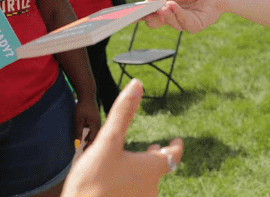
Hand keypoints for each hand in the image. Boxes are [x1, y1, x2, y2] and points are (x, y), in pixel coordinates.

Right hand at [62, 79, 182, 196]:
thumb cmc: (92, 182)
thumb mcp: (107, 141)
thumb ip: (122, 113)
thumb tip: (137, 84)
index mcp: (152, 169)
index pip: (174, 155)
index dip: (176, 146)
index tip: (177, 141)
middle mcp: (151, 188)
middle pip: (159, 169)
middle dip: (156, 157)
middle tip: (153, 150)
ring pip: (146, 183)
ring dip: (142, 171)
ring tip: (131, 164)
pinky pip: (135, 193)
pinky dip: (131, 184)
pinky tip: (117, 182)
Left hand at [74, 95, 101, 146]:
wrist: (87, 95)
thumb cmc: (82, 107)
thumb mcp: (78, 120)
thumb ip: (78, 132)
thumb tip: (77, 144)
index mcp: (96, 125)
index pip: (93, 139)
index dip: (89, 146)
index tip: (83, 152)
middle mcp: (99, 123)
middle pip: (95, 137)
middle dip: (90, 144)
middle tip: (84, 151)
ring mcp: (98, 120)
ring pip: (95, 133)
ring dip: (90, 139)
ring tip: (85, 145)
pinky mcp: (95, 118)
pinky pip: (94, 129)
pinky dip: (91, 134)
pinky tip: (86, 136)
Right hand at [144, 0, 223, 32]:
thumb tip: (147, 1)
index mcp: (163, 3)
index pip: (147, 12)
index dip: (136, 15)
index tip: (127, 15)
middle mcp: (171, 14)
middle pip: (154, 22)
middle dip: (149, 18)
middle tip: (146, 12)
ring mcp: (182, 21)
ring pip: (168, 23)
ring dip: (165, 14)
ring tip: (164, 5)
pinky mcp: (194, 25)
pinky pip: (183, 24)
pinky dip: (177, 15)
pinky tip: (174, 6)